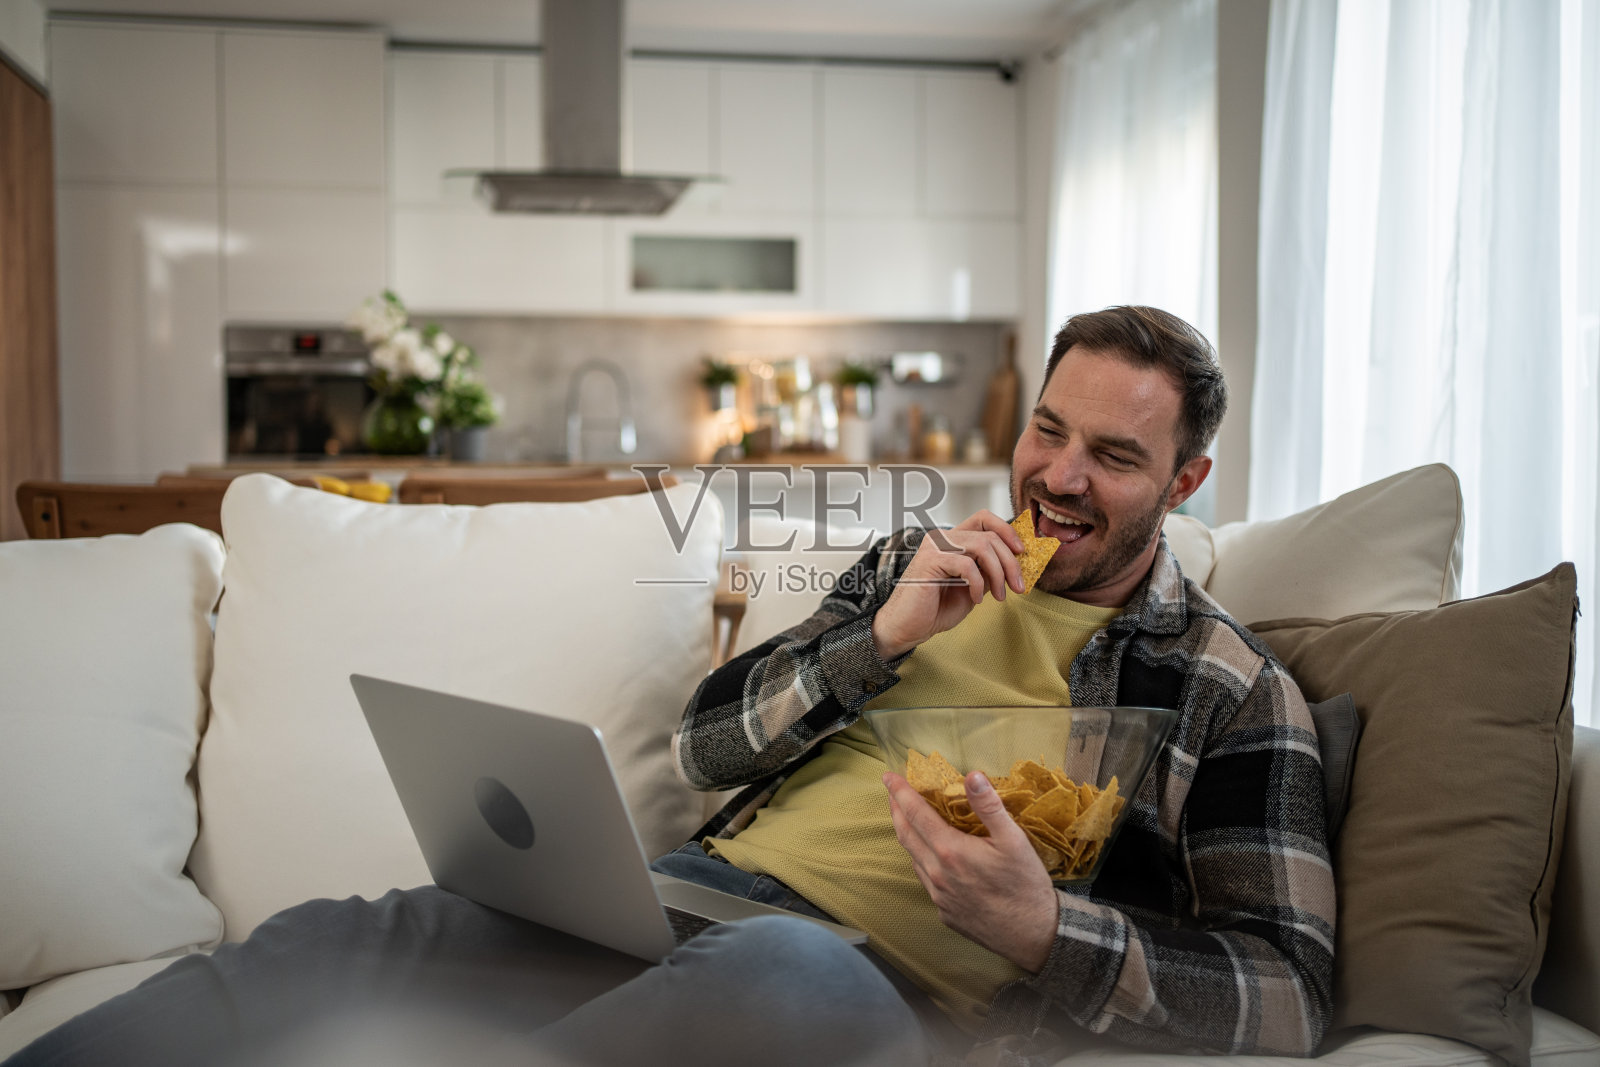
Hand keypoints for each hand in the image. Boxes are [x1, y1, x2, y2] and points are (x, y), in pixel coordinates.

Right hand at [871, 511, 1024, 660]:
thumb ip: (989, 571)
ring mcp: (935, 546)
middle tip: (1018, 585)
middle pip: (989, 534)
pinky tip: (976, 599)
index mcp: (952, 540)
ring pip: (982, 546)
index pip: (984, 518)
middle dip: (1011, 561)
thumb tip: (1018, 563)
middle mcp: (942, 537)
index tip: (1022, 552)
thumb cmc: (936, 609)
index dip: (1007, 530)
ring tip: (1000, 595)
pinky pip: (967, 565)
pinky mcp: (930, 560)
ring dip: (999, 573)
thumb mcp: (973, 587)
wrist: (907, 627)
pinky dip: (978, 584)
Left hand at [883, 769, 1058, 972]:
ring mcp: (938, 896)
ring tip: (908, 820)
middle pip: (906, 835)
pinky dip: (921, 860)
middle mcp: (937, 874)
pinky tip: (930, 856)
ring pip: (913, 859)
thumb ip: (989, 806)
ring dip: (907, 836)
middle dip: (896, 810)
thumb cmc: (1025, 884)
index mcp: (951, 851)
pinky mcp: (944, 913)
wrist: (1033, 934)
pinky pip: (925, 880)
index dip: (900, 792)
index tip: (888, 776)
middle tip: (892, 792)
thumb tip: (972, 775)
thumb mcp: (1014, 839)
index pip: (916, 814)